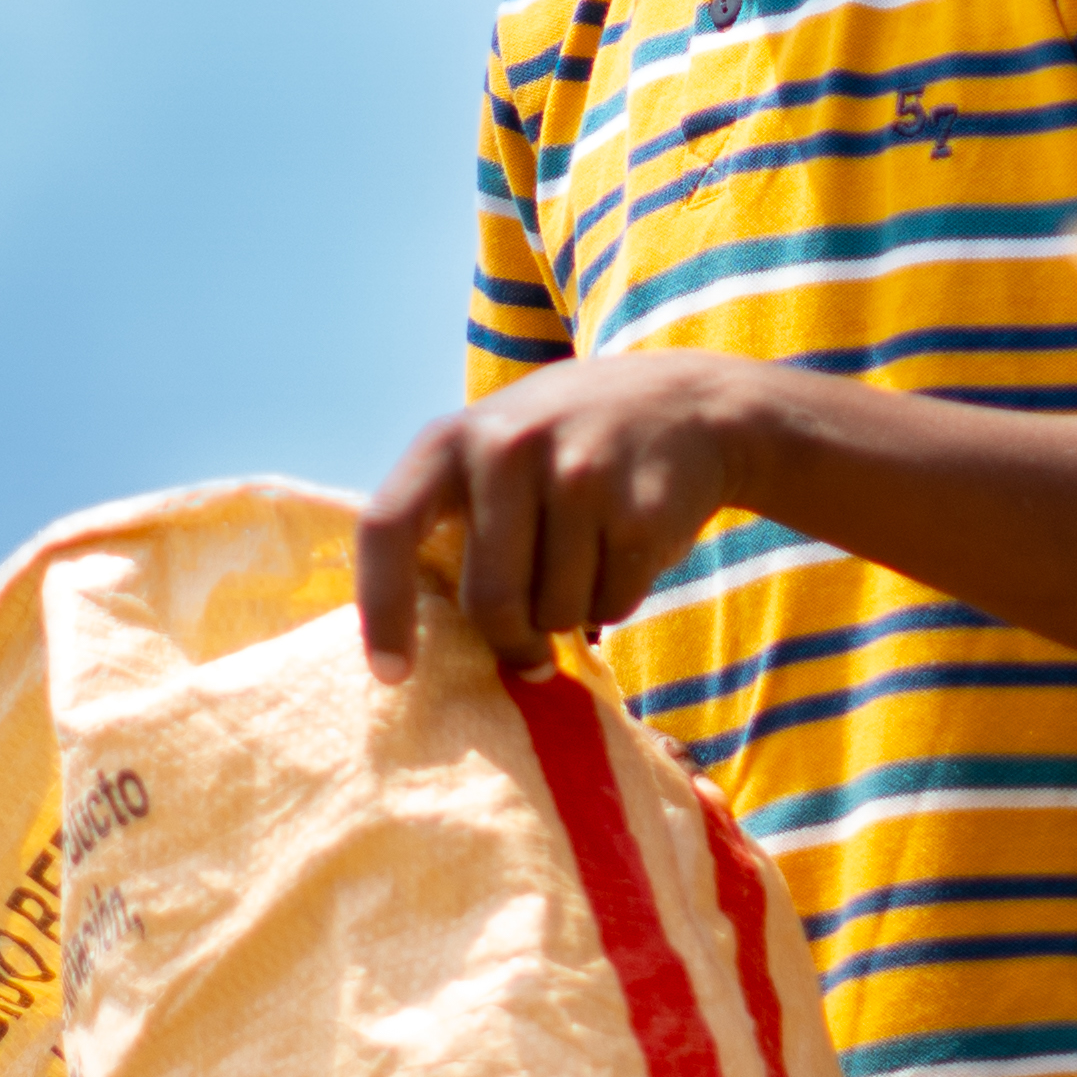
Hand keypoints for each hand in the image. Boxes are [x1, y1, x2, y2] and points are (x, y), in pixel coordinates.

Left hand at [360, 350, 783, 680]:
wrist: (693, 402)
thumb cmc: (570, 442)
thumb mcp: (501, 443)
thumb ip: (453, 511)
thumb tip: (410, 633)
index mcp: (455, 437)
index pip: (389, 526)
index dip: (382, 608)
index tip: (392, 674)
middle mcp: (511, 446)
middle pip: (490, 599)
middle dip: (512, 642)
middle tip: (529, 654)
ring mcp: (581, 475)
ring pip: (556, 613)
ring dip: (572, 615)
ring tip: (590, 559)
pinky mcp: (641, 510)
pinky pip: (613, 605)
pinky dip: (617, 600)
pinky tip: (629, 549)